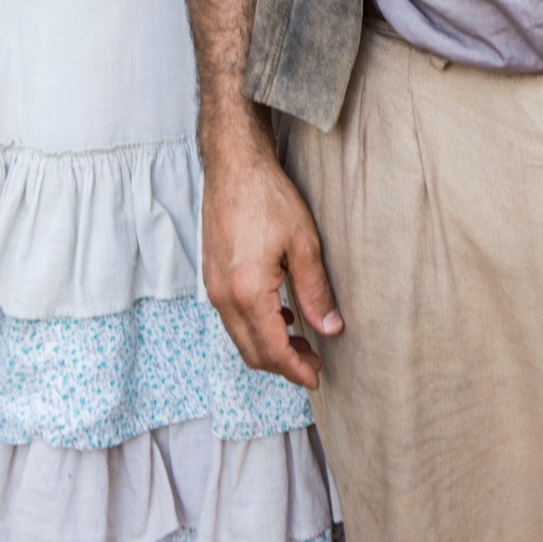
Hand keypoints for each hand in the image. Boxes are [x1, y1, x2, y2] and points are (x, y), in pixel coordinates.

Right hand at [202, 115, 341, 389]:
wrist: (234, 165)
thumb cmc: (268, 198)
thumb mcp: (303, 244)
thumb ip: (316, 291)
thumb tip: (332, 329)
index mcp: (247, 293)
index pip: (272, 351)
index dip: (296, 369)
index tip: (317, 376)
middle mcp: (224, 297)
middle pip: (252, 352)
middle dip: (283, 364)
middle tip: (313, 361)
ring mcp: (213, 287)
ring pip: (240, 336)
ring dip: (268, 347)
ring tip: (301, 340)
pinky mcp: (211, 275)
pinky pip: (231, 317)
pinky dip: (254, 327)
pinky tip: (279, 315)